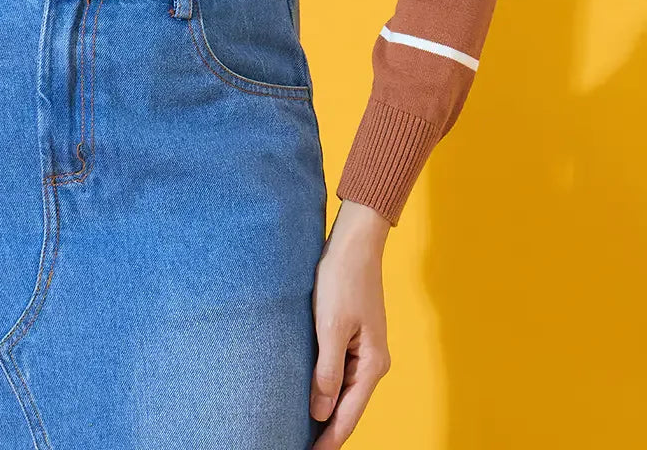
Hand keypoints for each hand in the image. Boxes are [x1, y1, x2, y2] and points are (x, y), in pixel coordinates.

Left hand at [309, 200, 392, 446]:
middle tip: (299, 446)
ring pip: (344, 391)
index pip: (348, 415)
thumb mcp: (330, 326)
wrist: (354, 244)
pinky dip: (327, 387)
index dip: (329, 439)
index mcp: (372, 364)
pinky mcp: (354, 337)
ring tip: (302, 429)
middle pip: (348, 407)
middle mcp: (373, 362)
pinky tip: (311, 394)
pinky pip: (340, 372)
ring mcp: (365, 350)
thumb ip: (327, 371)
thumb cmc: (342, 279)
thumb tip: (320, 413)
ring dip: (325, 409)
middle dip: (327, 429)